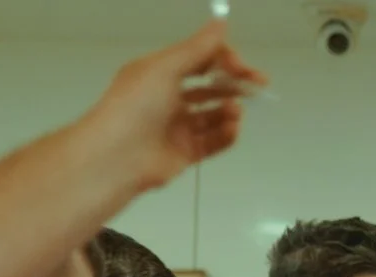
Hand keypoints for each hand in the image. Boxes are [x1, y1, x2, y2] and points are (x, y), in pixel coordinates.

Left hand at [79, 21, 267, 193]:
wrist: (116, 155)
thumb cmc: (136, 104)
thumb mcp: (165, 68)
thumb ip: (197, 48)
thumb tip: (221, 22)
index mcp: (161, 73)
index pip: (200, 60)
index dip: (224, 59)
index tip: (242, 68)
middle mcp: (169, 97)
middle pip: (211, 86)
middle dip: (235, 84)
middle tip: (258, 86)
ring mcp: (178, 126)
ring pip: (214, 115)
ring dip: (230, 110)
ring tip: (234, 111)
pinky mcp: (186, 152)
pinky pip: (213, 141)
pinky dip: (226, 135)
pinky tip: (232, 129)